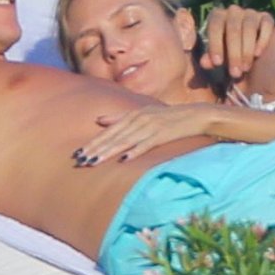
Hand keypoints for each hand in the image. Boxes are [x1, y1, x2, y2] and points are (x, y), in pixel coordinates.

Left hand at [70, 104, 215, 166]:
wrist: (195, 115)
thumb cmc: (168, 117)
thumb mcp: (142, 113)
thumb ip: (120, 117)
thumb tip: (98, 120)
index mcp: (133, 114)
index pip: (109, 131)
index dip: (93, 142)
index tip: (78, 153)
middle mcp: (139, 119)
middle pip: (114, 136)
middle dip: (96, 148)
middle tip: (81, 160)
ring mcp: (151, 126)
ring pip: (125, 141)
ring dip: (109, 151)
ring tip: (95, 161)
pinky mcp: (163, 134)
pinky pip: (146, 144)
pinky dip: (136, 151)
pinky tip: (125, 159)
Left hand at [198, 5, 274, 79]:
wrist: (252, 53)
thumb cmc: (230, 53)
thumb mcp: (220, 58)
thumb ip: (211, 59)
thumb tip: (204, 63)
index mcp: (218, 16)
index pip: (215, 25)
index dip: (215, 44)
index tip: (217, 63)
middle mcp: (233, 11)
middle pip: (233, 28)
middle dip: (233, 53)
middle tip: (235, 73)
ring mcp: (251, 13)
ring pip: (249, 26)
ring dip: (247, 49)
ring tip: (246, 68)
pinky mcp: (267, 17)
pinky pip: (266, 24)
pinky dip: (262, 40)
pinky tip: (258, 54)